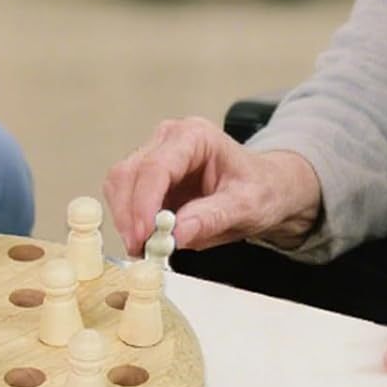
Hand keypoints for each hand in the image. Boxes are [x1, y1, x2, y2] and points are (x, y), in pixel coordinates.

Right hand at [103, 115, 320, 256]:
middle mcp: (168, 139)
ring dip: (126, 219)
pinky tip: (146, 239)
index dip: (144, 203)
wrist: (267, 188)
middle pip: (129, 173)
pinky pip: (125, 196)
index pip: (156, 167)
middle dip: (130, 214)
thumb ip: (211, 218)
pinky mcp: (148, 177)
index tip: (144, 236)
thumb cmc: (261, 188)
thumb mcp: (246, 206)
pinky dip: (129, 220)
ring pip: (120, 184)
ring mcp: (155, 155)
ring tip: (145, 248)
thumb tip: (175, 234)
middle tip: (141, 250)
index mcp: (195, 136)